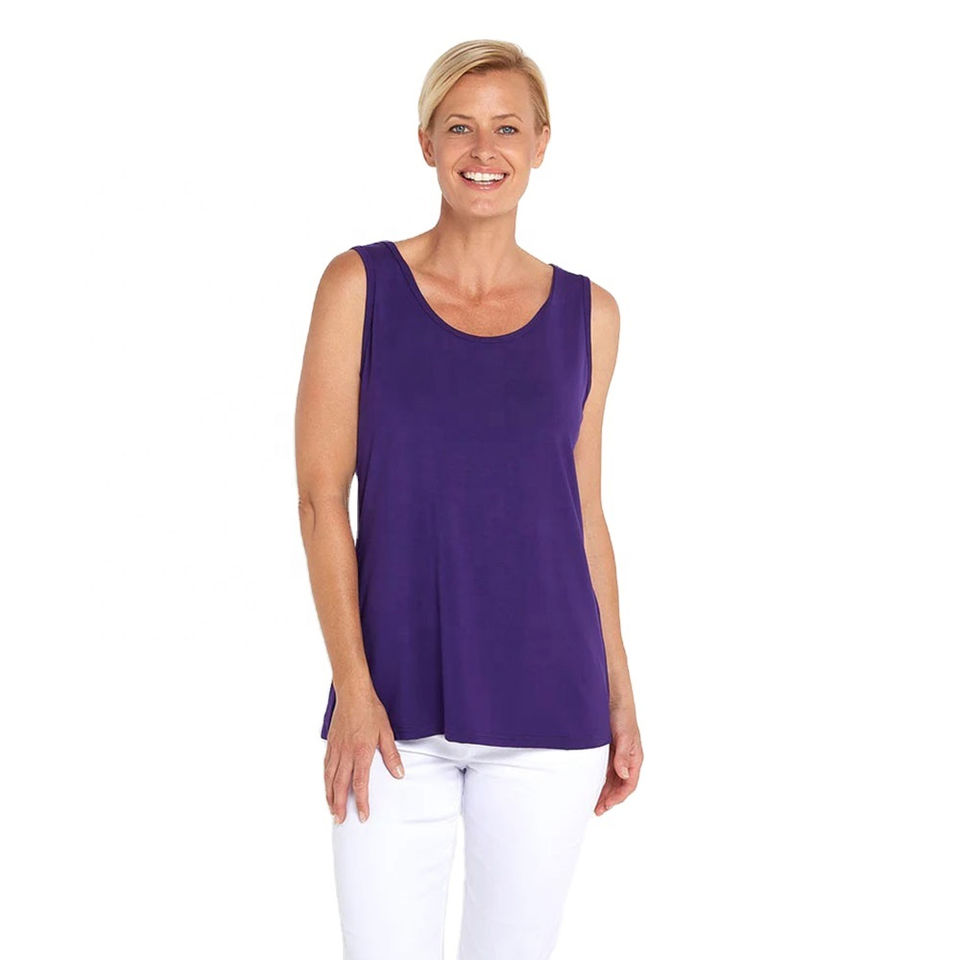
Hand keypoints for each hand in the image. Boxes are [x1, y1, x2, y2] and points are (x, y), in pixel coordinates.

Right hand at [325, 685, 404, 824]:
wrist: (352, 694)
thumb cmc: (370, 711)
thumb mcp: (386, 732)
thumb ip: (391, 755)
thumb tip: (399, 774)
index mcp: (361, 753)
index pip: (360, 784)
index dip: (362, 802)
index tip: (363, 816)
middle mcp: (346, 754)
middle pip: (341, 786)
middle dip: (341, 806)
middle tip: (341, 821)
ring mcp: (336, 749)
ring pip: (330, 778)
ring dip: (330, 797)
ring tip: (332, 810)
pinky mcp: (330, 744)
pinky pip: (326, 767)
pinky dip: (325, 781)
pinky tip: (327, 787)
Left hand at [595, 702, 642, 815]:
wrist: (613, 697)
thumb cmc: (622, 715)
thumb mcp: (624, 735)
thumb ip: (624, 755)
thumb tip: (624, 773)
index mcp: (635, 758)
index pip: (629, 784)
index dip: (618, 797)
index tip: (606, 805)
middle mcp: (627, 759)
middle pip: (619, 785)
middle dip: (609, 798)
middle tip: (596, 810)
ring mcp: (617, 755)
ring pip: (611, 779)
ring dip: (604, 791)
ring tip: (592, 802)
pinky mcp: (608, 750)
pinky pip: (604, 770)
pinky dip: (599, 779)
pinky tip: (591, 784)